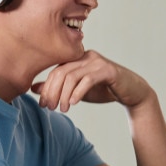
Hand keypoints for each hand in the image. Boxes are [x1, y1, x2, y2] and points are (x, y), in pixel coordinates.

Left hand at [31, 50, 152, 111]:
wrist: (132, 93)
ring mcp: (97, 62)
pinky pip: (88, 80)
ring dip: (64, 95)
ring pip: (72, 76)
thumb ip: (58, 87)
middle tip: (50, 108)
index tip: (43, 104)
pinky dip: (78, 92)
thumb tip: (34, 88)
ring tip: (63, 109)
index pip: (55, 71)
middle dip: (52, 92)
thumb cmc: (104, 90)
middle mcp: (86, 56)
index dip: (46, 88)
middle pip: (61, 72)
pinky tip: (73, 103)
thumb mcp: (77, 90)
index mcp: (77, 59)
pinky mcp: (108, 70)